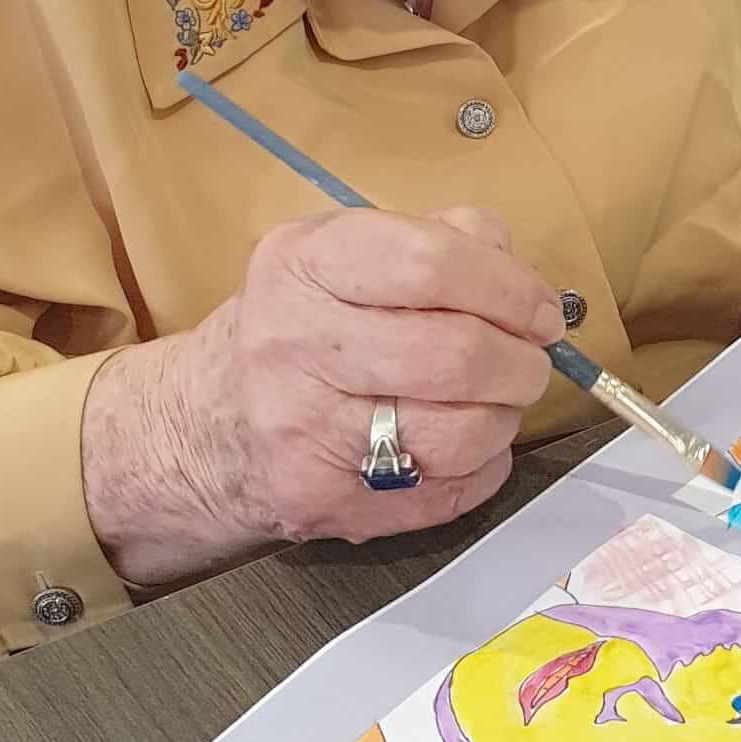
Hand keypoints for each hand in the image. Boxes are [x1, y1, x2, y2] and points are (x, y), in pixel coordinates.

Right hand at [82, 206, 563, 589]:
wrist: (201, 426)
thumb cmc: (300, 327)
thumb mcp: (345, 254)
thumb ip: (440, 240)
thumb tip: (518, 275)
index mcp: (303, 263)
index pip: (430, 263)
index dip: (508, 288)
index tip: (539, 310)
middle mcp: (292, 344)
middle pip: (454, 354)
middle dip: (521, 362)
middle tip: (530, 363)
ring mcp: (301, 431)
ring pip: (460, 432)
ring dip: (505, 418)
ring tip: (496, 403)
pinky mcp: (320, 502)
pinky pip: (446, 492)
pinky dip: (481, 467)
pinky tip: (462, 447)